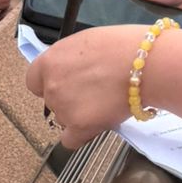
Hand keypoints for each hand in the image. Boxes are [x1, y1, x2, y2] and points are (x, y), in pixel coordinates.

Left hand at [25, 24, 147, 147]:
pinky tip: (97, 125)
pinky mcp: (79, 126)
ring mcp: (63, 107)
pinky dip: (82, 135)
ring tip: (106, 103)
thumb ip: (72, 59)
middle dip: (69, 98)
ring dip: (79, 115)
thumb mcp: (89, 42)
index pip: (34, 80)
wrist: (147, 64)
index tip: (68, 82)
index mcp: (51, 60)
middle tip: (95, 91)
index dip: (50, 83)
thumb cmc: (125, 45)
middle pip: (51, 100)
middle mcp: (51, 85)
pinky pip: (70, 140)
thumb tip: (74, 70)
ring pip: (64, 119)